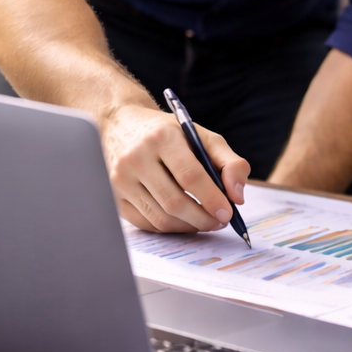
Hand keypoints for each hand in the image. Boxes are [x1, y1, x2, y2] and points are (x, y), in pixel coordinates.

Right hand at [102, 103, 250, 233]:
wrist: (121, 124)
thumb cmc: (167, 133)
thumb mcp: (202, 136)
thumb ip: (230, 162)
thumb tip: (237, 196)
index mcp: (161, 137)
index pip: (190, 176)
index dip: (212, 198)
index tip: (228, 213)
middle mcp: (136, 158)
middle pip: (174, 202)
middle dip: (202, 218)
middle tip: (219, 222)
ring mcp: (120, 179)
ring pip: (160, 217)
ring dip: (188, 226)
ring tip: (205, 221)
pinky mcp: (114, 195)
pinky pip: (146, 223)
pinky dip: (170, 227)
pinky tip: (183, 220)